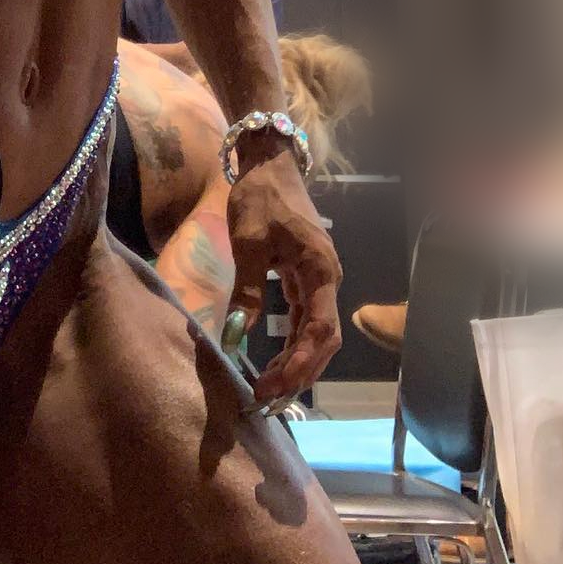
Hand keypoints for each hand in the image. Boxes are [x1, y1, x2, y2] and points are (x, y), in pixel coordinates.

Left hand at [224, 146, 341, 402]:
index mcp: (320, 271)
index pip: (319, 331)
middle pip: (323, 340)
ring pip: (315, 334)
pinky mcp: (306, 278)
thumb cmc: (260, 198)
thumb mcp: (248, 244)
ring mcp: (319, 280)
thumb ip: (246, 291)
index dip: (299, 364)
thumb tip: (234, 336)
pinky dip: (292, 344)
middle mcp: (328, 280)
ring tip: (268, 389)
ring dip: (296, 363)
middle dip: (299, 373)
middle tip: (267, 399)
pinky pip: (305, 320)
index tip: (273, 386)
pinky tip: (274, 363)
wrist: (270, 164)